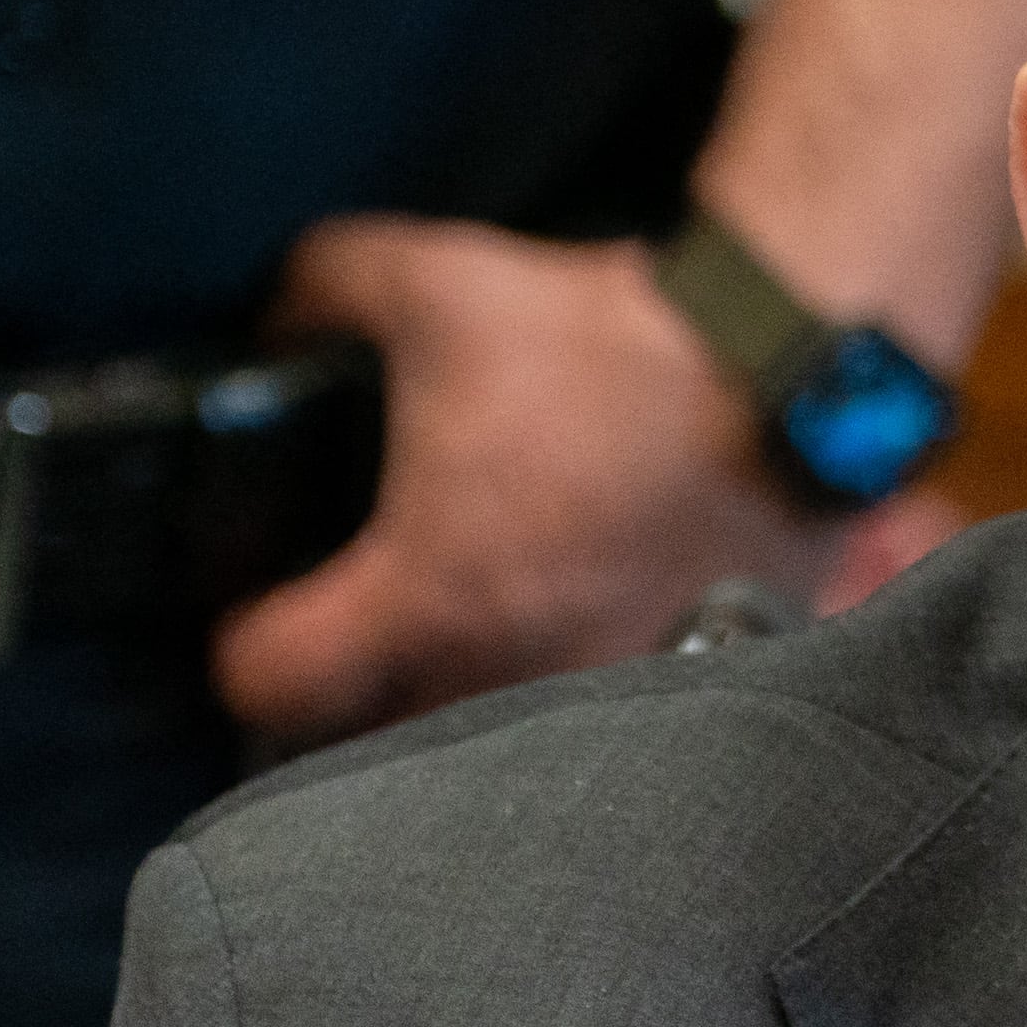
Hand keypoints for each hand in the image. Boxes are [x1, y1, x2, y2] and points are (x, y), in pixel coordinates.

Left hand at [217, 219, 870, 757]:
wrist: (788, 371)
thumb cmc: (613, 344)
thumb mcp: (438, 279)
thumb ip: (323, 289)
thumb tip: (275, 317)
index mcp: (426, 596)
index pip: (265, 684)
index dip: (238, 642)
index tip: (262, 606)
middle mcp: (501, 674)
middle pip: (368, 746)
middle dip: (349, 696)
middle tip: (357, 625)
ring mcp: (597, 696)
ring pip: (482, 748)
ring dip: (457, 704)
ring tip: (469, 631)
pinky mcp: (678, 688)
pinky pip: (592, 727)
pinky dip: (570, 697)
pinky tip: (578, 623)